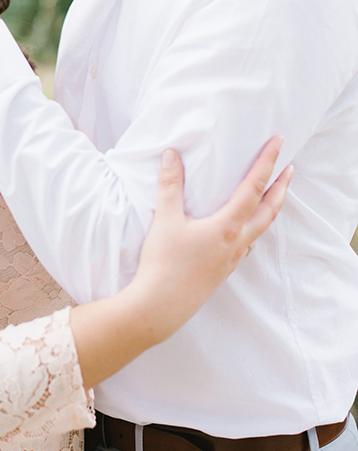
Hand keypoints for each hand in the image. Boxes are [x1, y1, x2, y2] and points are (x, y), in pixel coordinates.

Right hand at [69, 136, 291, 388]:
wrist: (161, 305)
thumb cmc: (164, 263)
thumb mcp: (165, 220)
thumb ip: (170, 185)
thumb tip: (172, 155)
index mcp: (227, 226)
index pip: (253, 187)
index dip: (266, 163)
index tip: (278, 144)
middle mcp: (237, 242)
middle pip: (268, 210)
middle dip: (281, 187)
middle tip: (290, 169)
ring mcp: (232, 257)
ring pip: (260, 228)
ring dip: (270, 208)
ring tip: (272, 195)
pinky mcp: (224, 268)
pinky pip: (248, 243)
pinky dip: (254, 228)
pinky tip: (244, 228)